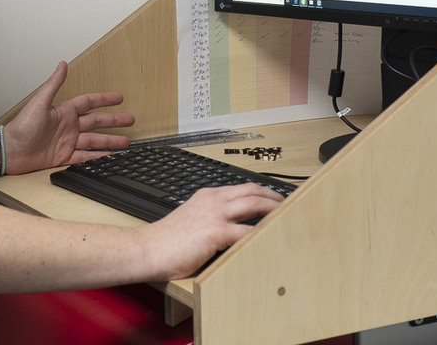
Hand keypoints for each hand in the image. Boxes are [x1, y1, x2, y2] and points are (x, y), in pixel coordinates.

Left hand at [3, 62, 134, 174]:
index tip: (119, 98)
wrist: (11, 151)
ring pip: (94, 141)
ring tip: (126, 142)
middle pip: (97, 122)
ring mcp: (67, 142)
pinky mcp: (63, 157)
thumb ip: (53, 84)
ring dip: (110, 141)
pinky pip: (84, 157)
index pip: (89, 102)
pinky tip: (108, 157)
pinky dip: (97, 157)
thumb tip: (62, 64)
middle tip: (130, 120)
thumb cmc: (22, 126)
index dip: (104, 100)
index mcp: (64, 111)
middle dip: (114, 121)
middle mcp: (68, 126)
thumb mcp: (39, 102)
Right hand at [142, 183, 285, 279]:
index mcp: (207, 196)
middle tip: (288, 205)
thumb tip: (231, 228)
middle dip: (274, 197)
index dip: (262, 191)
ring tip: (288, 216)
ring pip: (253, 203)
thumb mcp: (192, 220)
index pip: (242, 188)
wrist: (148, 248)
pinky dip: (262, 232)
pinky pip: (246, 230)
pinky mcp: (215, 232)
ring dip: (274, 209)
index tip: (274, 199)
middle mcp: (213, 200)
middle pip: (252, 190)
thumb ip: (212, 218)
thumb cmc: (167, 241)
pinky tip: (271, 237)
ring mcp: (215, 214)